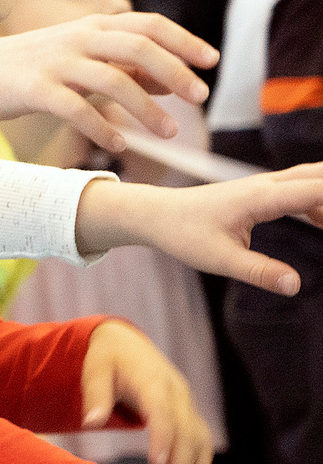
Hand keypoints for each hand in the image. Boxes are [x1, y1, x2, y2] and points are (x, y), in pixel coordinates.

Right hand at [0, 11, 211, 147]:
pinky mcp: (35, 89)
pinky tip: (119, 146)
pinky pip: (77, 109)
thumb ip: (125, 68)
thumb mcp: (82, 59)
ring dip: (147, 108)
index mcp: (93, 26)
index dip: (185, 41)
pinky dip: (103, 128)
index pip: (150, 25)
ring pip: (113, 80)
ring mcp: (56, 62)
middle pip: (139, 48)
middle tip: (201, 98)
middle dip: (175, 72)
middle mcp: (79, 38)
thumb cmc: (32, 68)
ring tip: (169, 134)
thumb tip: (174, 82)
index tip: (212, 61)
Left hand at [70, 164, 322, 292]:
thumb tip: (295, 286)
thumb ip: (259, 272)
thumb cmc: (183, 235)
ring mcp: (267, 185)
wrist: (156, 214)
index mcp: (262, 197)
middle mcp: (268, 184)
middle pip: (322, 177)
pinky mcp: (264, 192)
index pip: (318, 191)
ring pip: (315, 179)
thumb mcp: (218, 260)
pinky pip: (304, 189)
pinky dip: (322, 200)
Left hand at [77, 320, 211, 463]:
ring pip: (197, 436)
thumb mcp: (94, 370)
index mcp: (152, 381)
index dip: (163, 437)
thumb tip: (92, 424)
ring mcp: (185, 401)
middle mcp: (176, 392)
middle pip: (186, 430)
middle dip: (181, 463)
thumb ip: (95, 396)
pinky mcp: (187, 409)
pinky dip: (200, 459)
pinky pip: (200, 436)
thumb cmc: (106, 358)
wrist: (125, 342)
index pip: (163, 412)